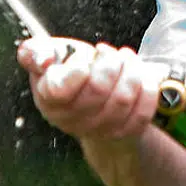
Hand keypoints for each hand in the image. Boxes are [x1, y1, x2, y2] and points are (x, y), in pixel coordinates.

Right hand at [17, 36, 165, 141]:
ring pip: (123, 98)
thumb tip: (42, 59)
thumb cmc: (72, 74)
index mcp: (49, 100)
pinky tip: (142, 75)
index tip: (85, 55)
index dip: (77, 67)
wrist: (94, 103)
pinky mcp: (125, 132)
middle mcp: (71, 120)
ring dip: (132, 70)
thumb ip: (37, 52)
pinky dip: (148, 87)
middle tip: (111, 52)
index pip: (60, 89)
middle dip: (110, 62)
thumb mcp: (51, 57)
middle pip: (98, 89)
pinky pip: (143, 110)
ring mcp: (99, 130)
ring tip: (127, 59)